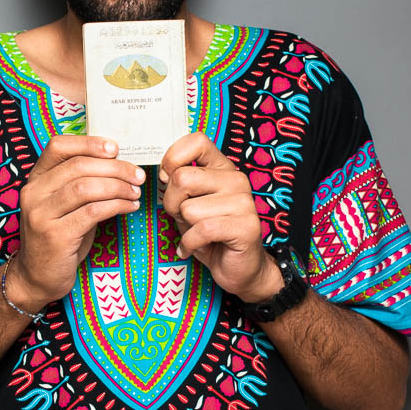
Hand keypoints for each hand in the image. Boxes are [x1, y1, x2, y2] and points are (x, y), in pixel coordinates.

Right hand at [10, 136, 144, 309]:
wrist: (37, 277)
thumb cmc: (59, 237)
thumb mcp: (65, 205)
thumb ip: (81, 182)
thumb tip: (118, 163)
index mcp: (36, 179)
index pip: (58, 147)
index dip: (89, 143)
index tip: (115, 148)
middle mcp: (33, 193)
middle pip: (78, 166)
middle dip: (114, 168)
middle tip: (137, 175)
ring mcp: (41, 214)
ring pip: (85, 188)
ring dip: (118, 187)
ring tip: (135, 192)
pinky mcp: (55, 235)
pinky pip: (92, 212)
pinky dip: (116, 206)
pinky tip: (129, 207)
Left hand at [159, 132, 281, 302]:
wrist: (239, 268)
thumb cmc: (210, 235)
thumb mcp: (188, 204)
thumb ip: (178, 184)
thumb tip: (164, 173)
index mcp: (222, 168)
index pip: (196, 141)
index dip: (173, 159)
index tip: (168, 179)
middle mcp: (236, 179)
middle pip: (182, 178)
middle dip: (172, 203)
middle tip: (183, 218)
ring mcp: (244, 202)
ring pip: (189, 209)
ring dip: (184, 228)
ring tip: (196, 234)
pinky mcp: (246, 226)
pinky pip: (201, 230)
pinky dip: (189, 244)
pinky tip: (193, 248)